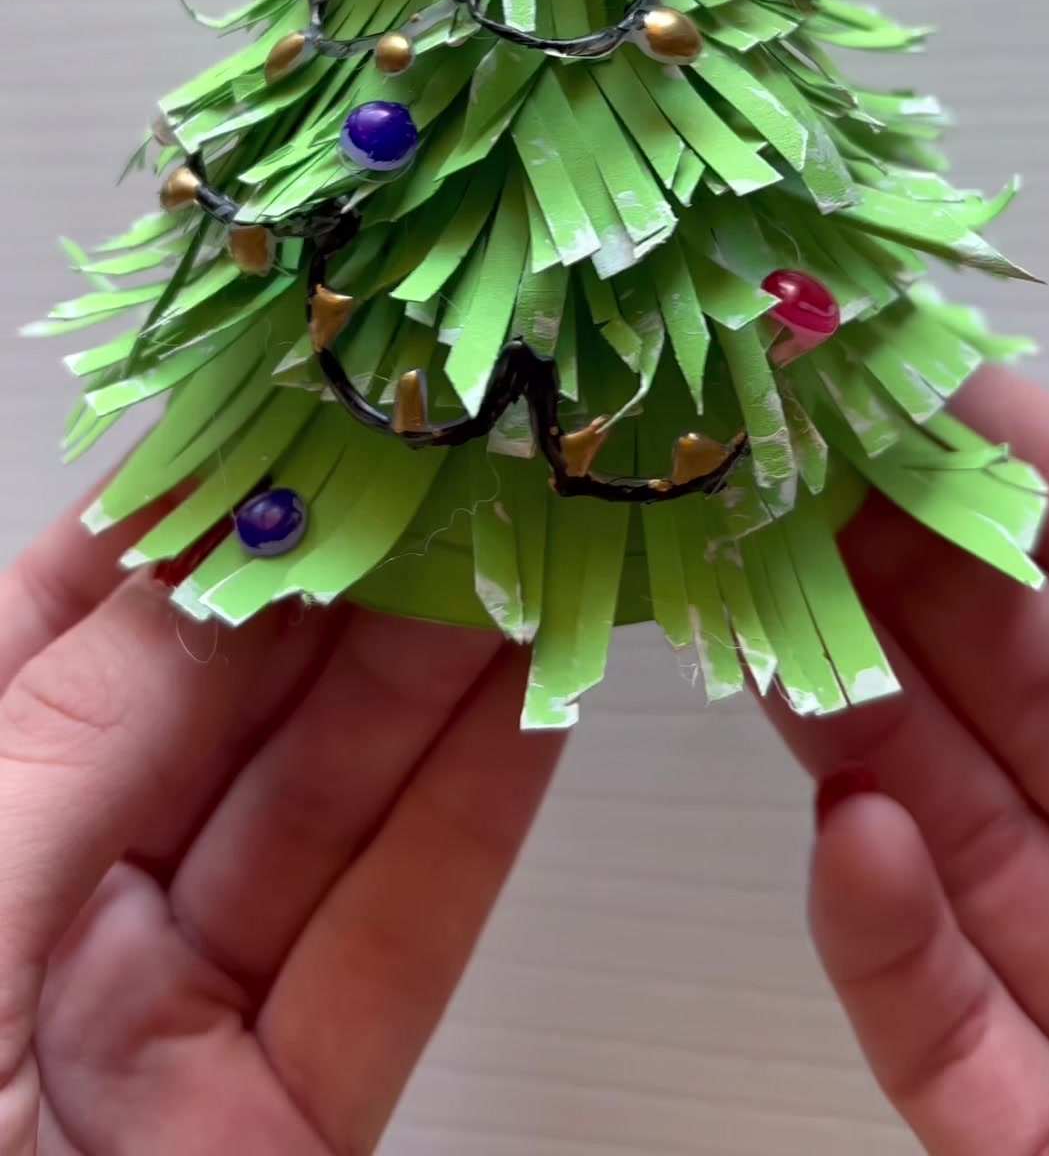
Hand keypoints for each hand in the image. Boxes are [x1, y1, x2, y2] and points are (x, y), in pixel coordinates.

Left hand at [0, 485, 562, 1153]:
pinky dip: (470, 825)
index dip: (187, 513)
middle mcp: (62, 899)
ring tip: (516, 551)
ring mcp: (174, 1012)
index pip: (71, 624)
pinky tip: (533, 707)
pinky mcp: (283, 1123)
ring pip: (326, 811)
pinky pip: (389, 952)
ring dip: (430, 675)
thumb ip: (82, 734)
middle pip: (223, 707)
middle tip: (448, 468)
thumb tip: (216, 560)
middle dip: (340, 579)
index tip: (302, 414)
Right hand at [769, 369, 1048, 1154]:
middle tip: (793, 484)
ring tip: (772, 625)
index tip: (926, 401)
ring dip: (863, 732)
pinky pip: (955, 1049)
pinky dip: (885, 947)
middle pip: (1037, 705)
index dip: (1037, 487)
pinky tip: (841, 837)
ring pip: (973, 853)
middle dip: (909, 583)